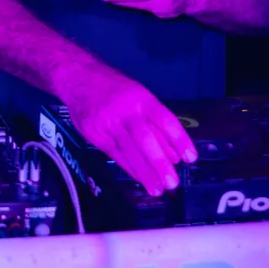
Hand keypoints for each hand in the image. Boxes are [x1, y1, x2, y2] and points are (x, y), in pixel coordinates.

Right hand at [61, 68, 196, 196]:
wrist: (78, 77)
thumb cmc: (115, 88)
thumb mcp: (138, 96)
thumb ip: (154, 123)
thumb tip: (172, 154)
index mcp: (141, 98)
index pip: (165, 120)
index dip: (179, 140)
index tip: (190, 158)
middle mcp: (125, 111)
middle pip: (145, 140)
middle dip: (159, 164)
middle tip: (172, 183)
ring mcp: (107, 123)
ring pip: (128, 151)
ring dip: (144, 173)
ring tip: (157, 189)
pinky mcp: (93, 133)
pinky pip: (114, 154)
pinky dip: (128, 167)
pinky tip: (139, 178)